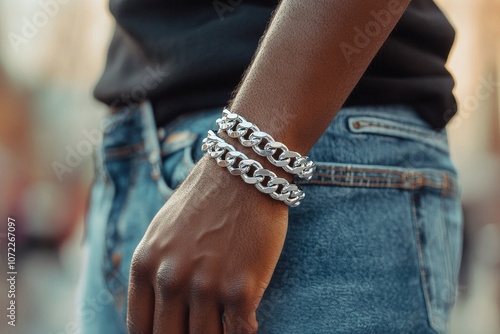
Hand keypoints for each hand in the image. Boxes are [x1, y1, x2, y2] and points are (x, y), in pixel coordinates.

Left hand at [127, 154, 288, 333]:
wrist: (244, 170)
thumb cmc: (206, 199)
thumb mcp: (162, 231)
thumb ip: (154, 270)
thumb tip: (157, 308)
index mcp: (145, 265)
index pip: (140, 329)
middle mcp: (170, 279)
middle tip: (200, 330)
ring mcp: (206, 286)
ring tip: (224, 324)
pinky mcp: (241, 288)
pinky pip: (240, 333)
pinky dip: (244, 333)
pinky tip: (247, 321)